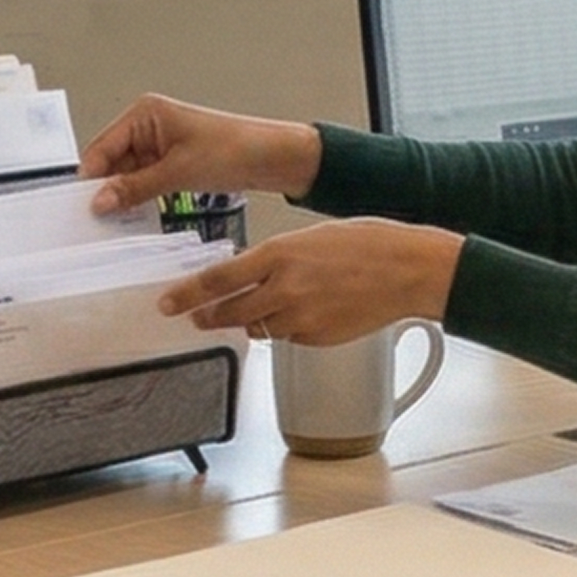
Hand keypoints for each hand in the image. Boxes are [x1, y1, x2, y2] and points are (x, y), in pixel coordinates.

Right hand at [78, 94, 322, 211]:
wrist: (273, 158)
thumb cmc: (234, 148)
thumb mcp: (177, 171)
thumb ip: (134, 187)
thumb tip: (100, 200)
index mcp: (144, 113)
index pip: (101, 148)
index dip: (90, 178)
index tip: (81, 207)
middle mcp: (147, 125)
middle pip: (110, 162)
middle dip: (105, 189)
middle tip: (95, 220)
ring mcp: (158, 145)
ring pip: (125, 175)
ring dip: (122, 196)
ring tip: (114, 222)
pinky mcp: (169, 162)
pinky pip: (142, 182)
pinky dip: (137, 198)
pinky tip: (133, 216)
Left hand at [157, 220, 461, 346]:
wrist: (408, 270)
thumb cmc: (368, 244)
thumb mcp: (310, 237)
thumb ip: (276, 258)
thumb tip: (250, 272)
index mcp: (278, 255)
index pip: (217, 280)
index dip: (187, 295)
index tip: (168, 303)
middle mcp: (283, 289)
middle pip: (229, 311)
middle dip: (207, 316)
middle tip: (194, 318)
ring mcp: (300, 318)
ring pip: (257, 327)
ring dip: (249, 320)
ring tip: (253, 310)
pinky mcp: (316, 338)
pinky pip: (285, 337)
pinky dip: (282, 328)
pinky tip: (295, 314)